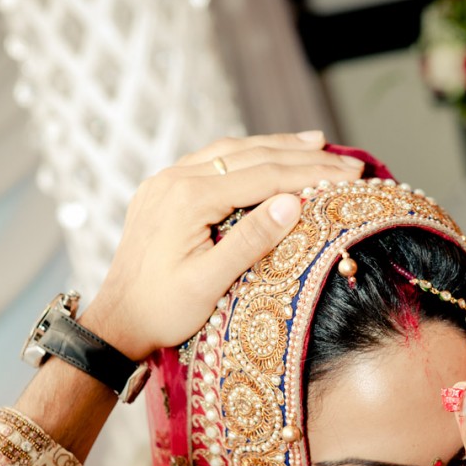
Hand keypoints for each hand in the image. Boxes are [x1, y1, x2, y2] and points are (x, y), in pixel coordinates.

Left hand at [82, 132, 363, 361]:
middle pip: (250, 155)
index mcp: (188, 198)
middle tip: (345, 160)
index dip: (310, 174)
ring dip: (275, 147)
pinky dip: (245, 156)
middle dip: (301, 156)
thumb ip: (250, 241)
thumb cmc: (162, 310)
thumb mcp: (209, 283)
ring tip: (315, 143)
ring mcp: (165, 181)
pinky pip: (210, 161)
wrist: (116, 321)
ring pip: (230, 152)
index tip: (349, 174)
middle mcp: (174, 179)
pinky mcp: (162, 190)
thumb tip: (293, 202)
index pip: (263, 176)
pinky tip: (263, 156)